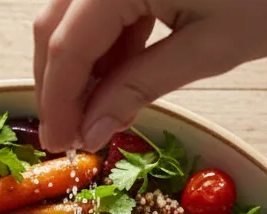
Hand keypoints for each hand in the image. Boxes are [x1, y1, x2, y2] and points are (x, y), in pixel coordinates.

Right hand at [33, 0, 266, 151]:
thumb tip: (93, 129)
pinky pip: (103, 1)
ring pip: (74, 14)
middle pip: (56, 25)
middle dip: (61, 84)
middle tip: (72, 135)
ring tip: (99, 112)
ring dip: (81, 63)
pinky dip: (106, 39)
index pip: (66, 47)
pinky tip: (120, 76)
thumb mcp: (209, 48)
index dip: (58, 102)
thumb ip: (140, 86)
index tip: (61, 146)